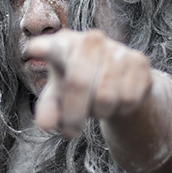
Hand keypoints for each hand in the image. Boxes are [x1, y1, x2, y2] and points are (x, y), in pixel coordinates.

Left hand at [26, 29, 152, 137]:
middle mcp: (91, 40)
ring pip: (105, 96)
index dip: (43, 49)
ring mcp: (117, 48)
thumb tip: (45, 123)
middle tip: (70, 132)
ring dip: (99, 112)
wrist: (118, 83)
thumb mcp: (59, 99)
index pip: (53, 47)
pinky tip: (118, 101)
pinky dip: (121, 110)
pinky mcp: (139, 61)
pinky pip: (128, 98)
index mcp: (64, 44)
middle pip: (78, 81)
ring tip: (97, 107)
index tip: (32, 50)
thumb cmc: (78, 88)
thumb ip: (48, 109)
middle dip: (73, 115)